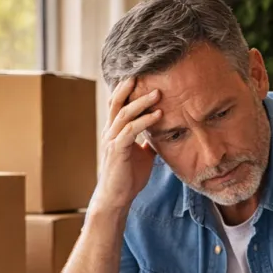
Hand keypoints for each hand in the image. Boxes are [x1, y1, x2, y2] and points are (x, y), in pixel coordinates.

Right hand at [92, 77, 162, 210]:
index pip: (118, 105)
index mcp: (115, 132)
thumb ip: (148, 143)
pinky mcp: (117, 151)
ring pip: (124, 114)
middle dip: (129, 88)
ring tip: (158, 93)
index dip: (126, 90)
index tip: (141, 76)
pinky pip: (130, 131)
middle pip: (116, 103)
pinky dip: (145, 121)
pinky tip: (158, 115)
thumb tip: (162, 134)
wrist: (117, 199)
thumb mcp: (142, 156)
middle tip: (144, 74)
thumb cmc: (128, 178)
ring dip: (142, 102)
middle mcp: (110, 133)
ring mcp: (112, 141)